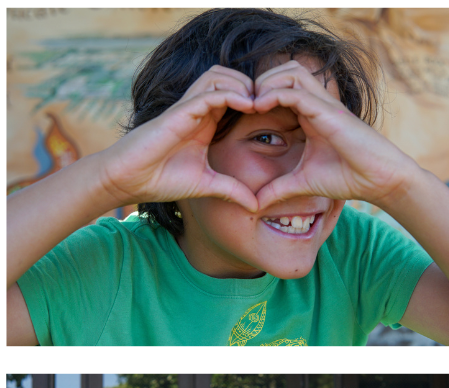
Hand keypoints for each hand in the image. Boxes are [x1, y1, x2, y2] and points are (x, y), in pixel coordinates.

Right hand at [98, 65, 259, 211]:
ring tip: (259, 103)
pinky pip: (207, 93)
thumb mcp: (207, 185)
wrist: (129, 180)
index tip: (276, 112)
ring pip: (217, 76)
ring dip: (242, 84)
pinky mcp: (178, 112)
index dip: (256, 97)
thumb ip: (232, 190)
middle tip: (270, 103)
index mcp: (205, 121)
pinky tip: (247, 105)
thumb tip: (256, 206)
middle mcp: (197, 110)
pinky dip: (229, 94)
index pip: (233, 94)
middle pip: (227, 76)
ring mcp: (187, 108)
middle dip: (252, 83)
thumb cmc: (161, 179)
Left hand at [250, 61, 417, 212]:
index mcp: (311, 114)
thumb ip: (279, 189)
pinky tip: (260, 109)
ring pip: (290, 71)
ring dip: (267, 82)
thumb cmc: (349, 177)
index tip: (242, 113)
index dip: (259, 93)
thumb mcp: (304, 183)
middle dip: (261, 81)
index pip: (282, 86)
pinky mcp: (328, 111)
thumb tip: (255, 205)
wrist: (380, 180)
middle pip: (285, 70)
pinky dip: (274, 94)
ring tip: (254, 105)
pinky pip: (295, 91)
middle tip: (246, 104)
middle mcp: (318, 104)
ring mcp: (324, 105)